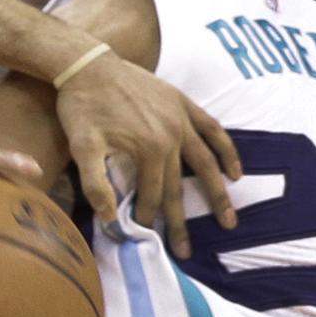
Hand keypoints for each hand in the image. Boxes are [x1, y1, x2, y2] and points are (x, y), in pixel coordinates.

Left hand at [54, 52, 240, 256]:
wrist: (88, 65)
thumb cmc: (81, 107)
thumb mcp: (81, 147)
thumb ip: (95, 185)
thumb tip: (111, 219)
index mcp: (148, 149)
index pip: (152, 194)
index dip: (147, 218)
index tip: (144, 237)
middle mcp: (172, 136)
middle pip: (178, 186)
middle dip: (180, 221)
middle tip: (185, 251)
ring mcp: (181, 119)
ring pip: (206, 162)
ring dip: (217, 193)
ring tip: (228, 220)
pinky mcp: (183, 103)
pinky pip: (212, 130)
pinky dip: (226, 151)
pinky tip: (234, 172)